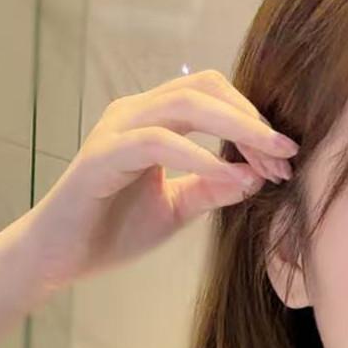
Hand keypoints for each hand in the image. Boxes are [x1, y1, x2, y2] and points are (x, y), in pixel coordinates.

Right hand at [20, 69, 299, 292]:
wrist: (59, 258)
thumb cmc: (113, 231)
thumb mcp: (178, 208)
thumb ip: (212, 188)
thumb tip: (256, 175)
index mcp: (154, 119)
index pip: (214, 95)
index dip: (254, 120)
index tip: (286, 158)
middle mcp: (134, 112)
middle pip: (206, 88)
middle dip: (253, 121)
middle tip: (287, 155)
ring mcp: (117, 130)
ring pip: (185, 105)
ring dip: (235, 130)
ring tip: (267, 162)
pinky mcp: (102, 156)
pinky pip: (158, 142)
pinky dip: (199, 157)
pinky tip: (230, 179)